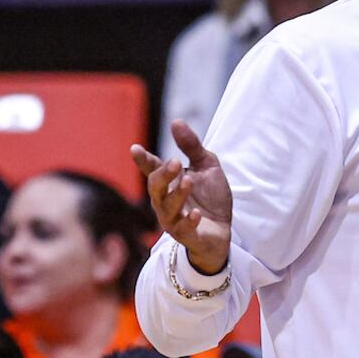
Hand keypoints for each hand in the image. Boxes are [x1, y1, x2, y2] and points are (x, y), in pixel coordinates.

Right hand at [130, 120, 231, 275]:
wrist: (223, 229)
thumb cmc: (211, 197)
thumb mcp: (206, 166)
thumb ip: (191, 146)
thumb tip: (176, 121)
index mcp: (169, 183)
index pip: (152, 169)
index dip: (143, 160)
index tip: (135, 149)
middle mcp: (165, 201)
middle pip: (155, 188)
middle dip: (163, 175)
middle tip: (176, 162)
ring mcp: (174, 220)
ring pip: (167, 208)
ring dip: (177, 195)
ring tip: (189, 181)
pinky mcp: (187, 236)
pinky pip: (183, 230)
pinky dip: (188, 221)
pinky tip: (196, 213)